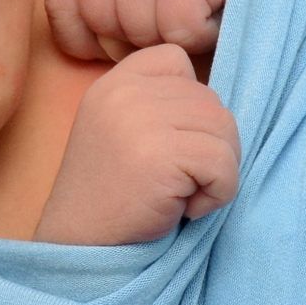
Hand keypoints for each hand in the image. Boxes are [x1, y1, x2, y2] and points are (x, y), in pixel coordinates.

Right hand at [30, 44, 241, 245]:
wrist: (81, 245)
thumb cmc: (113, 196)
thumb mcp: (124, 130)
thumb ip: (160, 103)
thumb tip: (218, 106)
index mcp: (115, 82)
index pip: (176, 59)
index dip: (189, 103)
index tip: (167, 144)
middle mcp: (125, 91)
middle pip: (210, 100)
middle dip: (209, 146)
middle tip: (178, 181)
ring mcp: (141, 119)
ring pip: (224, 129)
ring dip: (217, 170)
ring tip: (182, 194)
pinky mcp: (161, 154)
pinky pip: (224, 163)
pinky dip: (219, 193)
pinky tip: (187, 209)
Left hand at [42, 0, 231, 63]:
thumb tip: (91, 48)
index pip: (61, 8)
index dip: (88, 37)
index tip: (120, 37)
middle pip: (101, 29)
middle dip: (136, 38)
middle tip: (169, 18)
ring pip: (139, 35)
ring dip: (170, 38)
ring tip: (191, 11)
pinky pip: (176, 34)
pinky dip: (199, 36)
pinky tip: (209, 14)